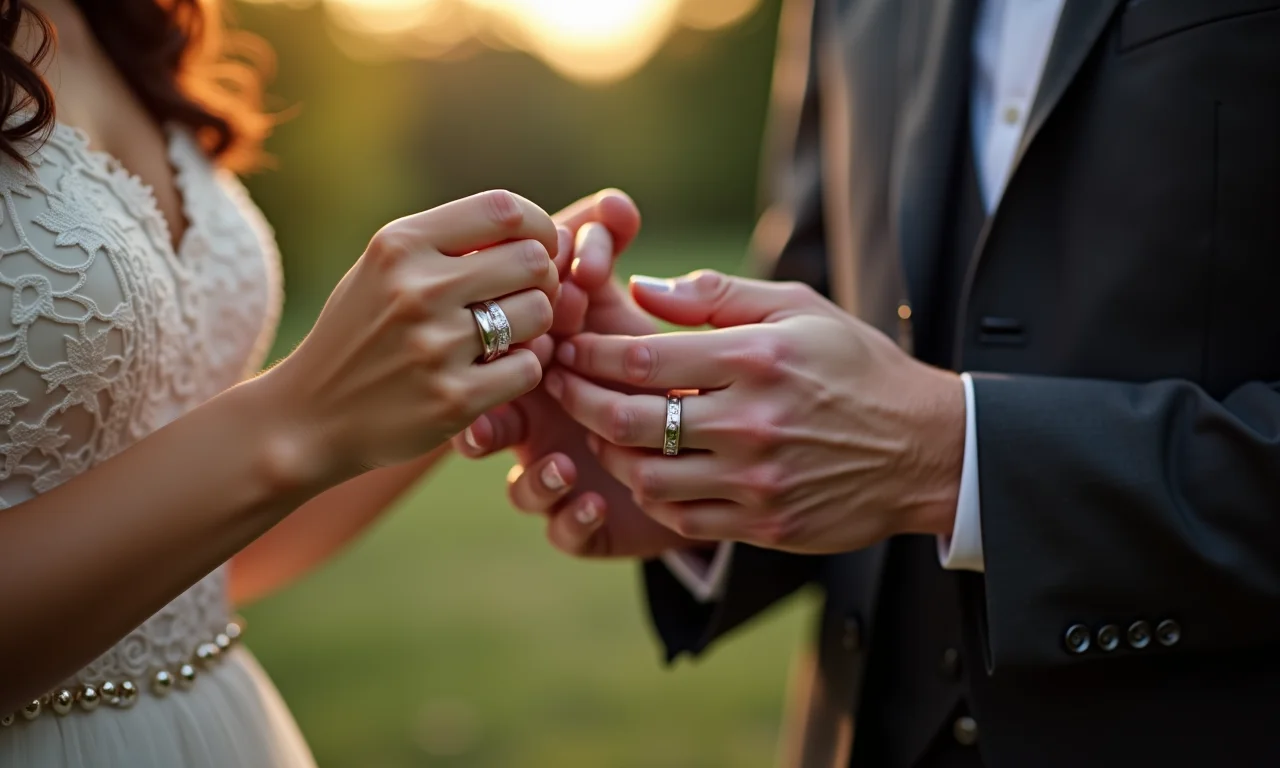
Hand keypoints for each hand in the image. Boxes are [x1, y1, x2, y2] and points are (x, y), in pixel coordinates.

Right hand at [261, 190, 559, 484]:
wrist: (309, 418)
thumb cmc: (362, 333)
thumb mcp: (385, 269)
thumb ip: (454, 244)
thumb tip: (558, 233)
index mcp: (399, 245)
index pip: (504, 209)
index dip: (539, 226)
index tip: (540, 248)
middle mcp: (417, 288)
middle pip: (531, 260)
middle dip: (541, 279)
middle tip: (524, 299)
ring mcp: (435, 345)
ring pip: (538, 313)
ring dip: (535, 327)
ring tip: (505, 337)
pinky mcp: (453, 398)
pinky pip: (529, 368)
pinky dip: (522, 370)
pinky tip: (493, 374)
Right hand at [453, 189, 697, 557]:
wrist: (719, 439)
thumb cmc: (651, 349)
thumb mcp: (624, 298)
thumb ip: (612, 250)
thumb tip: (617, 205)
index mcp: (541, 368)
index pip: (508, 353)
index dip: (524, 332)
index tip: (563, 306)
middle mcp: (542, 422)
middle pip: (496, 425)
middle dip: (498, 417)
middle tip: (514, 408)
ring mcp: (559, 469)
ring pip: (524, 487)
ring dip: (535, 479)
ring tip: (562, 467)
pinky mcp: (587, 518)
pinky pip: (564, 529)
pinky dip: (571, 518)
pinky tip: (594, 500)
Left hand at [544, 270, 966, 553]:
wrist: (923, 448)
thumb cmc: (856, 367)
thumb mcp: (799, 309)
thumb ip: (718, 295)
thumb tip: (644, 286)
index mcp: (756, 359)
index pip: (640, 357)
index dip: (587, 352)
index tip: (564, 345)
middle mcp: (752, 422)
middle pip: (628, 420)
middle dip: (575, 401)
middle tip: (558, 387)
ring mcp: (756, 480)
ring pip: (645, 476)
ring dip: (610, 453)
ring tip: (601, 429)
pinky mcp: (764, 524)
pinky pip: (680, 518)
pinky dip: (651, 495)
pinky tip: (647, 469)